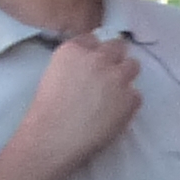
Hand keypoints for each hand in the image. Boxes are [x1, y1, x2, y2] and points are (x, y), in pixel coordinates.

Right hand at [18, 28, 142, 176]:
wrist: (52, 141)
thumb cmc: (43, 114)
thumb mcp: (51, 77)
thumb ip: (72, 65)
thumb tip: (86, 68)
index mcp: (73, 51)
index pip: (91, 38)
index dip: (91, 51)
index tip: (88, 61)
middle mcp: (99, 58)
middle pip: (116, 46)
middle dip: (112, 57)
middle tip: (104, 74)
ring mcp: (119, 78)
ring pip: (132, 65)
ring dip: (124, 75)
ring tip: (112, 93)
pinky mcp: (132, 98)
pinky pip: (135, 94)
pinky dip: (127, 102)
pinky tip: (112, 113)